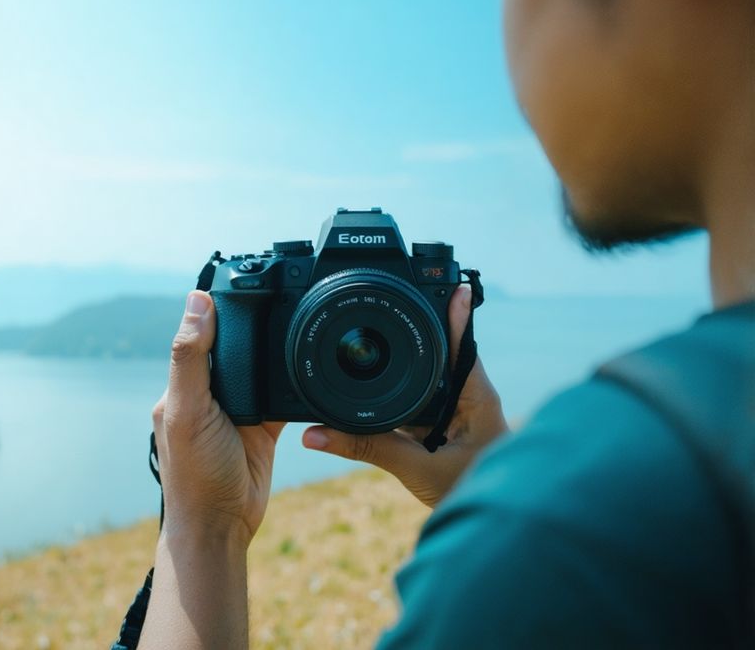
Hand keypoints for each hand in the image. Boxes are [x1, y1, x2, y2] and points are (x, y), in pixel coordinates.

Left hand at [151, 290, 285, 543]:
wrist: (222, 525)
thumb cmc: (193, 474)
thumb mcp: (186, 410)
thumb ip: (190, 359)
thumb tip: (196, 302)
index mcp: (183, 382)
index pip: (201, 332)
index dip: (220, 307)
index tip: (245, 276)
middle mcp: (210, 391)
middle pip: (237, 345)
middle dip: (255, 325)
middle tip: (284, 293)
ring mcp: (240, 407)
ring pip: (262, 366)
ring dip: (277, 353)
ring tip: (300, 323)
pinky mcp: (265, 424)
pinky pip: (284, 394)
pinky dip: (295, 383)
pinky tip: (310, 366)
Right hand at [302, 284, 507, 507]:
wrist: (495, 532)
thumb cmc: (471, 495)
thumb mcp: (416, 470)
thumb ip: (367, 449)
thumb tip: (317, 434)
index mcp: (476, 398)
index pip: (462, 345)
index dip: (455, 313)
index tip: (453, 282)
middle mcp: (470, 400)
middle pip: (438, 356)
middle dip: (412, 339)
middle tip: (390, 311)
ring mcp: (458, 416)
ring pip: (425, 384)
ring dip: (404, 377)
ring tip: (373, 360)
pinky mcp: (445, 433)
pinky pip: (416, 409)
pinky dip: (397, 407)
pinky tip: (377, 407)